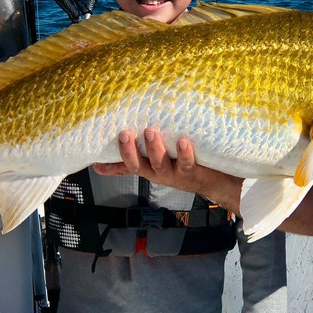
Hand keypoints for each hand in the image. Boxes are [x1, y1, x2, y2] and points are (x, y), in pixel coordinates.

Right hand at [94, 129, 236, 203]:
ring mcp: (174, 173)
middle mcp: (159, 172)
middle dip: (130, 152)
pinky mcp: (192, 171)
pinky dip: (184, 153)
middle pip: (139, 166)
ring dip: (154, 149)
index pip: (126, 166)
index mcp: (149, 168)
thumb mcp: (158, 161)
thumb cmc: (183, 164)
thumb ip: (137, 158)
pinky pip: (186, 163)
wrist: (215, 180)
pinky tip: (183, 142)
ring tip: (151, 132)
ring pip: (160, 164)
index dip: (112, 164)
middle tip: (125, 134)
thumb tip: (108, 159)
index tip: (97, 160)